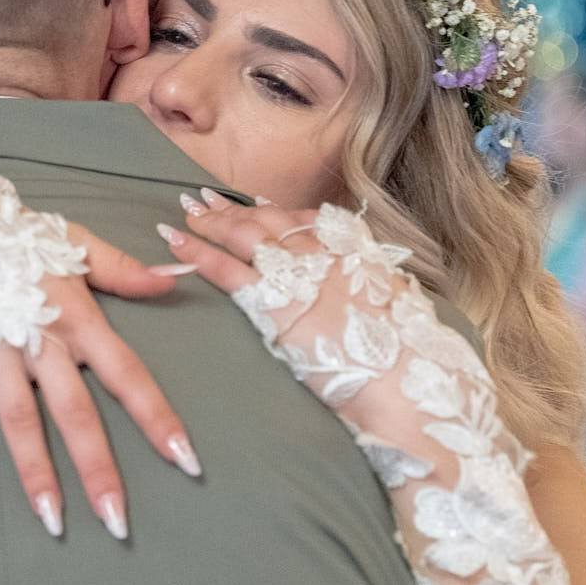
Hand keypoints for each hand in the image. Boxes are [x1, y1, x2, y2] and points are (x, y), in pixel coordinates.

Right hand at [0, 189, 201, 542]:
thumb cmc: (20, 238)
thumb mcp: (78, 245)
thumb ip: (125, 271)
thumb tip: (175, 280)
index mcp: (77, 319)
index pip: (127, 374)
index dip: (157, 417)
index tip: (185, 460)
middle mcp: (39, 341)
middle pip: (75, 412)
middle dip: (98, 468)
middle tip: (118, 522)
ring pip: (18, 421)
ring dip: (35, 473)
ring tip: (52, 522)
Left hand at [156, 189, 477, 418]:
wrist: (408, 385)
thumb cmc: (412, 361)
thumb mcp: (405, 310)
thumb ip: (384, 291)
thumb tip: (386, 290)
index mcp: (358, 252)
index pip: (311, 220)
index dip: (279, 212)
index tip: (259, 204)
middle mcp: (326, 251)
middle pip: (271, 220)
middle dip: (236, 209)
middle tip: (206, 199)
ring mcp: (299, 273)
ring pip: (245, 234)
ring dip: (211, 220)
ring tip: (186, 210)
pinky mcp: (274, 302)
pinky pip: (225, 268)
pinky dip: (196, 250)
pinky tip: (174, 239)